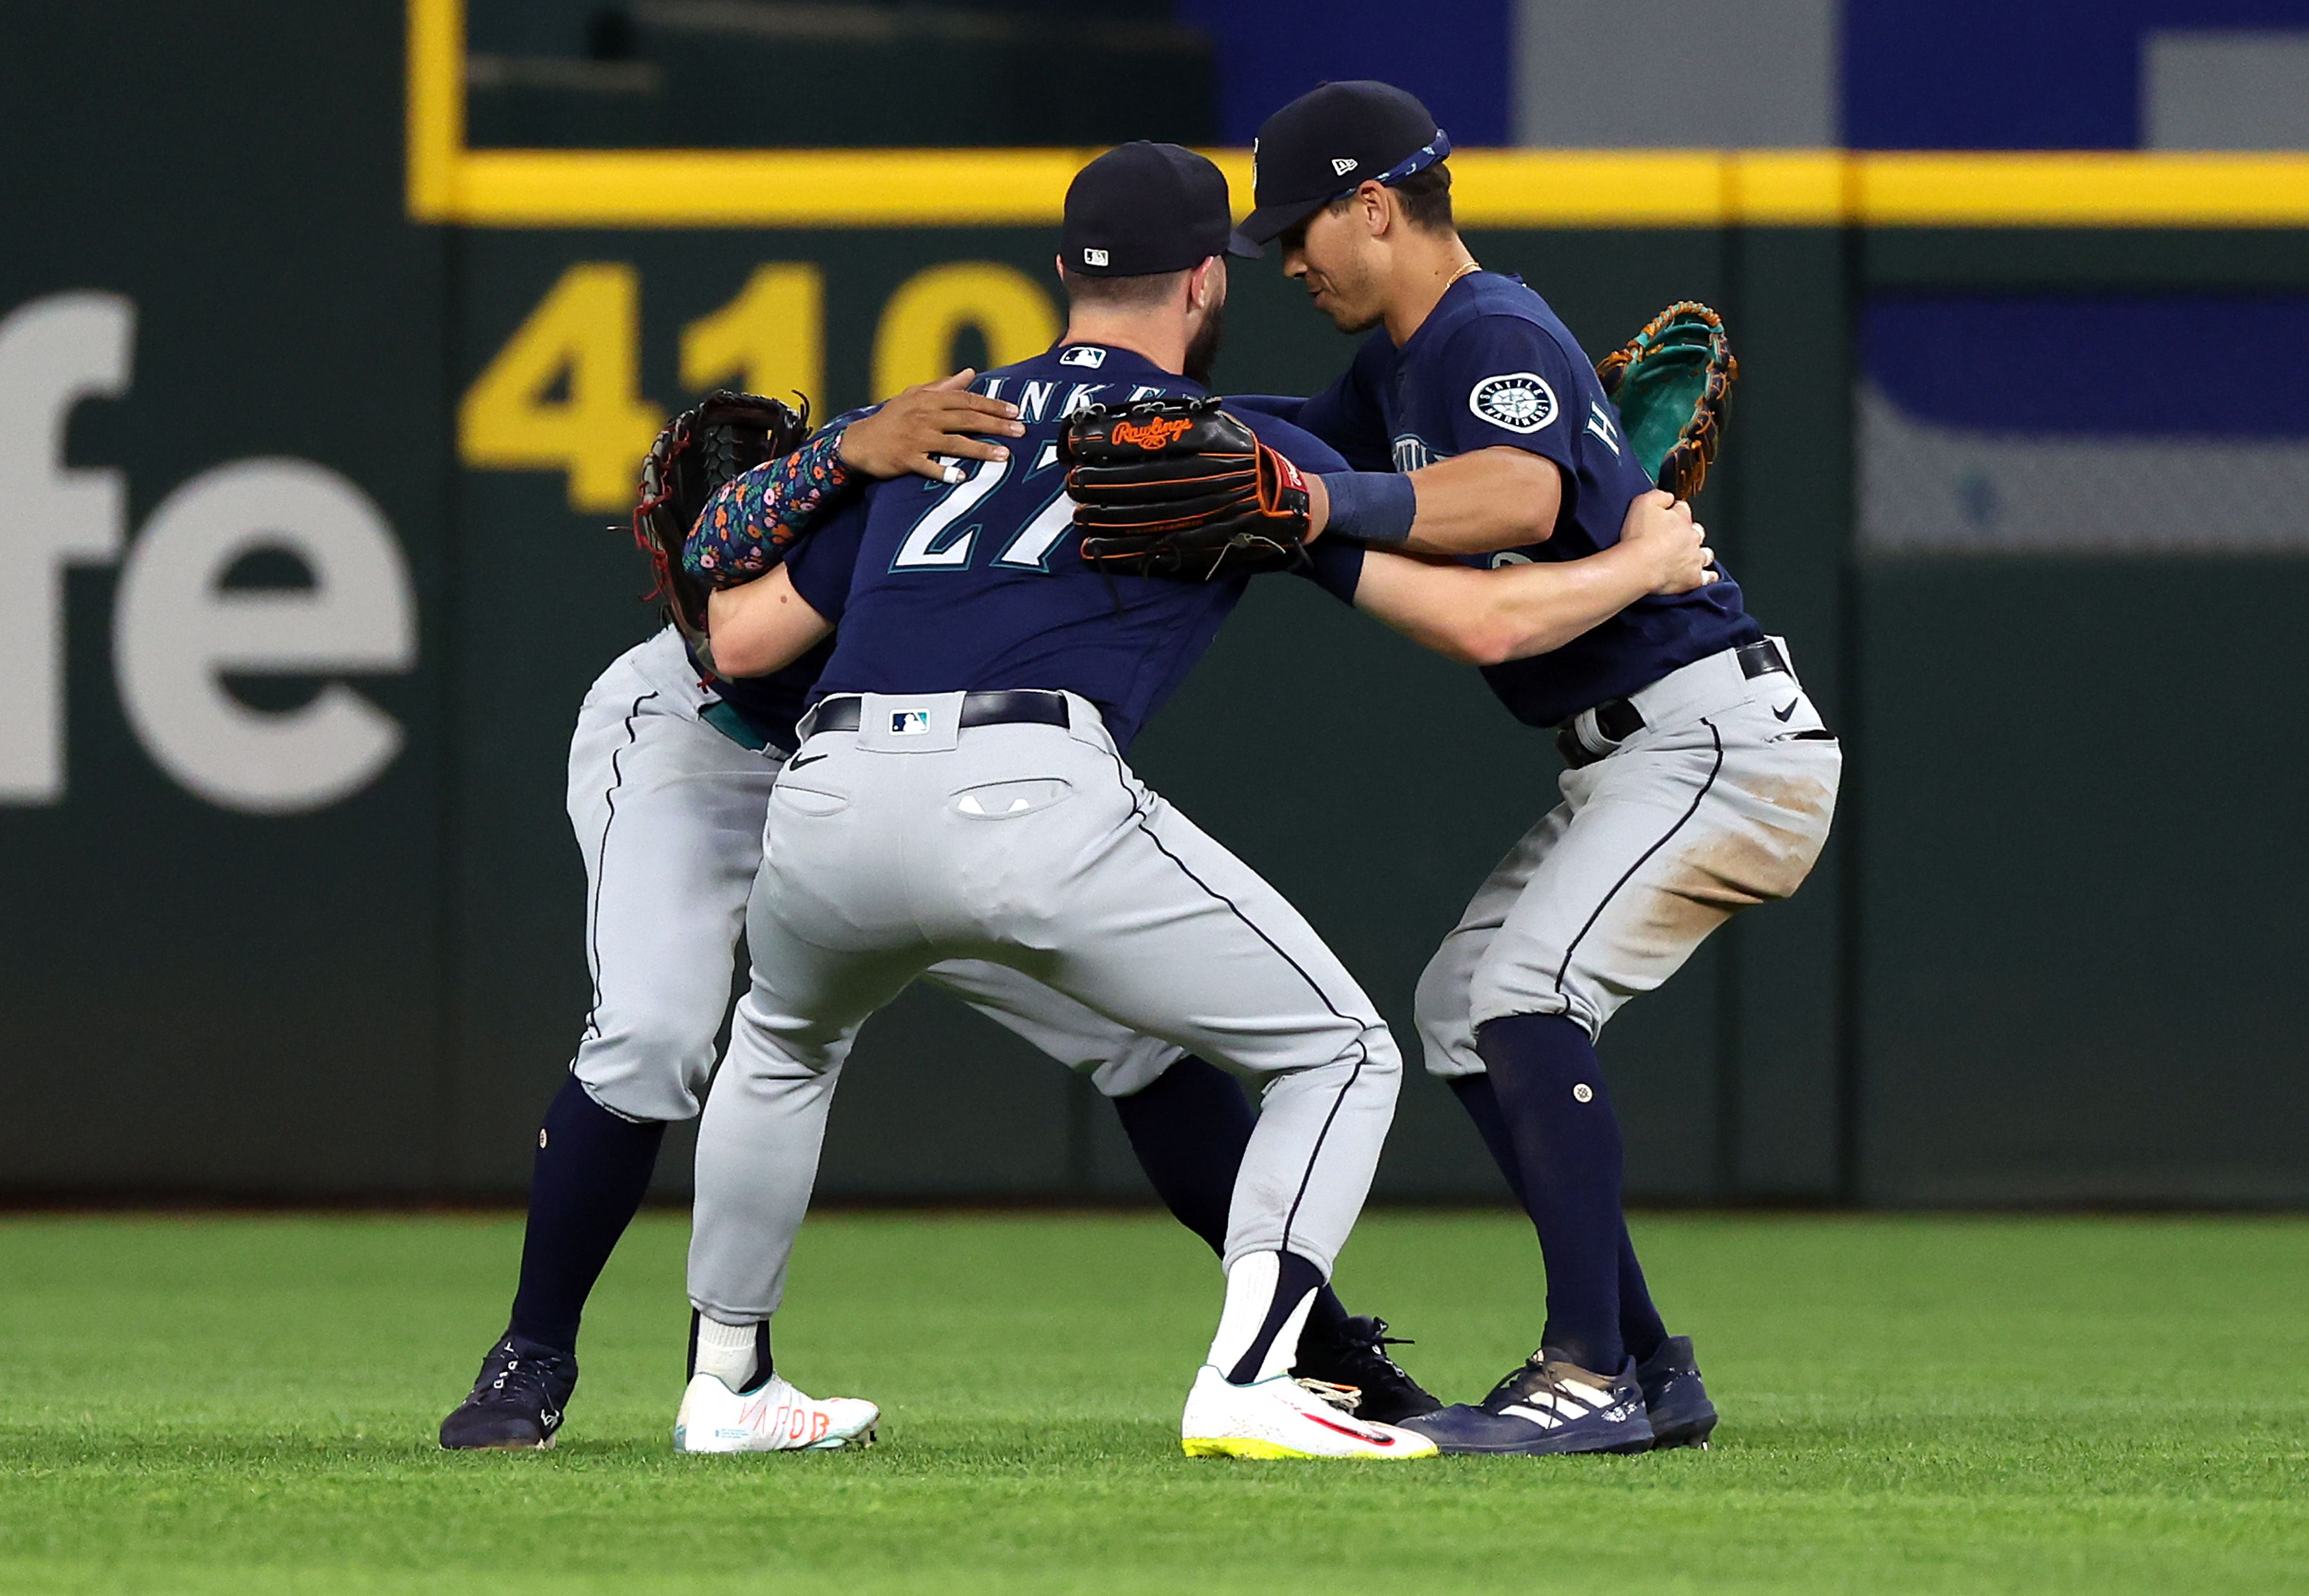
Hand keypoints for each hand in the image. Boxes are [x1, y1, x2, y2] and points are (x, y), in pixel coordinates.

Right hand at [836, 370, 1024, 481]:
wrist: (860, 441)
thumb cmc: (891, 418)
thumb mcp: (914, 396)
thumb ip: (944, 386)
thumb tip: (971, 373)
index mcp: (928, 400)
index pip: (966, 400)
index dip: (992, 405)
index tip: (1015, 411)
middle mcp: (924, 416)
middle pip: (966, 419)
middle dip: (996, 425)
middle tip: (1020, 431)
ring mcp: (916, 438)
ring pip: (954, 443)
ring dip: (980, 449)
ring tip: (1004, 456)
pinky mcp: (906, 459)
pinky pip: (929, 467)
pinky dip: (945, 472)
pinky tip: (963, 478)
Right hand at [1618, 488, 1715, 594]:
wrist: (1639, 566)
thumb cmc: (1638, 537)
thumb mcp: (1642, 503)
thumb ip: (1659, 495)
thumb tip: (1669, 496)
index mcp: (1681, 518)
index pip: (1683, 509)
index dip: (1675, 511)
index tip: (1669, 514)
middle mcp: (1691, 537)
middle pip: (1697, 531)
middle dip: (1690, 533)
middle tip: (1677, 538)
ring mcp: (1694, 558)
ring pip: (1706, 554)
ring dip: (1701, 553)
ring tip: (1693, 556)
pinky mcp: (1693, 578)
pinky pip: (1707, 577)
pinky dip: (1709, 576)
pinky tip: (1708, 576)